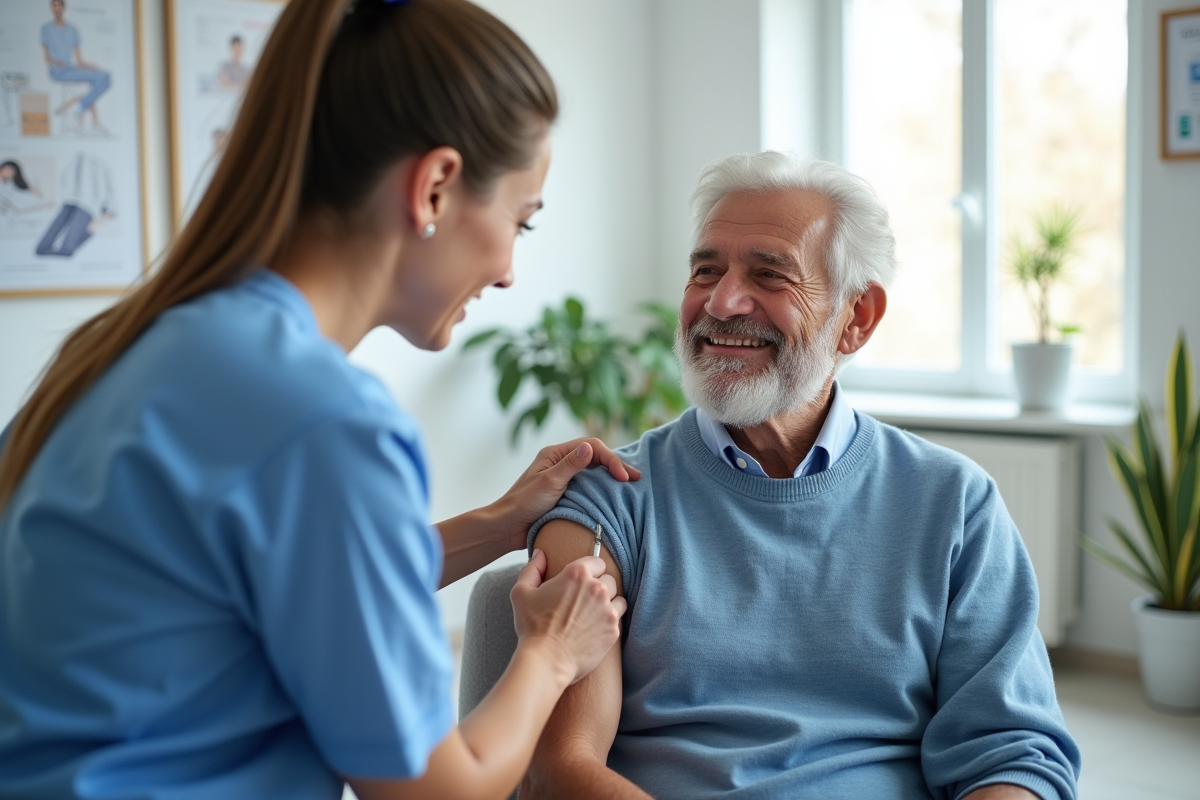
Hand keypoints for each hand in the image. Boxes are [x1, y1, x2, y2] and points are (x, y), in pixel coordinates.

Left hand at [493, 438, 639, 549]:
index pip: (591, 447)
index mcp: (555, 454)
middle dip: (616, 465)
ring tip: (630, 486)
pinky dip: (602, 490)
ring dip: (611, 477)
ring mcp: (563, 479)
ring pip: (593, 472)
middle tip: (636, 478)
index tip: (623, 477)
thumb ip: (570, 465)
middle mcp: (560, 463)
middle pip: (595, 457)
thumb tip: (590, 447)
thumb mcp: (549, 482)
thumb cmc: (523, 504)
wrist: (507, 528)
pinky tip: (613, 498)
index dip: (610, 459)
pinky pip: (588, 487)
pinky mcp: (565, 495)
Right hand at [511, 550, 626, 684]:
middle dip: (599, 586)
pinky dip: (609, 621)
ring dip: (608, 603)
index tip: (582, 581)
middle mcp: (597, 588)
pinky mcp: (613, 630)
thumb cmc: (532, 627)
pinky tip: (595, 628)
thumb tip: (541, 554)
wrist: (546, 661)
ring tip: (592, 614)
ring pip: (618, 598)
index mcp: (577, 574)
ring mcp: (608, 610)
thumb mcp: (522, 593)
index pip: (597, 561)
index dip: (590, 570)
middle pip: (609, 579)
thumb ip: (532, 568)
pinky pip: (619, 618)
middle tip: (584, 600)